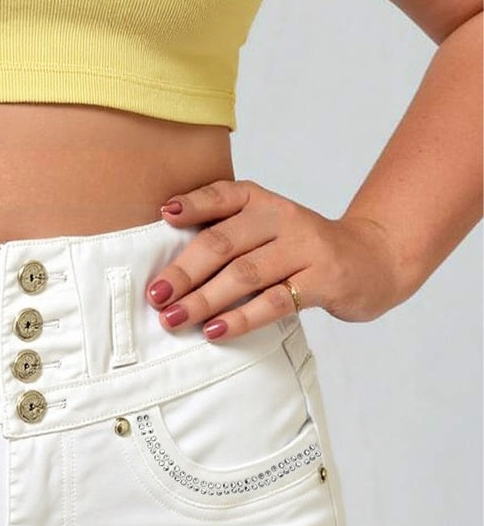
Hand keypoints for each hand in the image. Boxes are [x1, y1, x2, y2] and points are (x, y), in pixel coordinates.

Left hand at [145, 179, 401, 341]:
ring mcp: (306, 249)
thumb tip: (166, 272)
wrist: (371, 261)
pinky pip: (276, 301)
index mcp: (262, 201)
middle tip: (156, 296)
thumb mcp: (265, 232)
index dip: (194, 204)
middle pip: (225, 242)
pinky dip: (241, 318)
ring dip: (204, 299)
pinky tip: (215, 330)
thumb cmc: (300, 252)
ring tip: (174, 319)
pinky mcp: (324, 281)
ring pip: (246, 274)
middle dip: (185, 271)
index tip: (163, 215)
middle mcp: (283, 218)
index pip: (224, 195)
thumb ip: (225, 239)